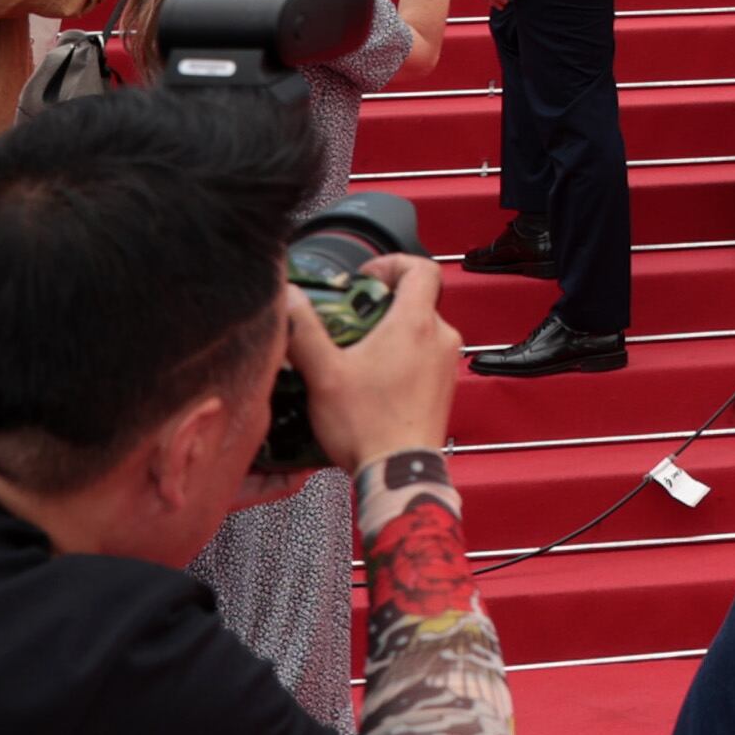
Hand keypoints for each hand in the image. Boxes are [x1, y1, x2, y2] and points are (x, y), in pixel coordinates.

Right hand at [289, 251, 460, 469]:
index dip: (392, 264)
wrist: (398, 470)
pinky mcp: (443, 386)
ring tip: (354, 354)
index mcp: (416, 324)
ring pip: (418, 330)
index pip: (421, 269)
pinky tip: (371, 380)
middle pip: (416, 300)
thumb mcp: (324, 373)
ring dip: (389, 334)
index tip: (365, 277)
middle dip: (381, 305)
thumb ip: (304, 330)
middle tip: (349, 321)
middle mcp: (440, 338)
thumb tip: (289, 298)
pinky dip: (400, 357)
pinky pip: (423, 356)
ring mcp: (445, 363)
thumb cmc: (367, 425)